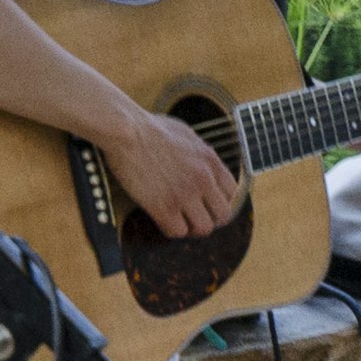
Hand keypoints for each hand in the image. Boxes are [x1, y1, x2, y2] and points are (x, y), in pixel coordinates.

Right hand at [108, 109, 239, 237]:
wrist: (127, 132)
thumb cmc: (151, 128)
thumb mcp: (187, 134)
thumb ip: (201, 153)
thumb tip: (204, 164)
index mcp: (210, 160)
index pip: (233, 193)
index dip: (221, 202)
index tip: (210, 205)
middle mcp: (203, 179)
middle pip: (223, 215)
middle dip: (211, 219)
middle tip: (197, 217)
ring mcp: (184, 194)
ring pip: (203, 228)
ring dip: (192, 228)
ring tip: (180, 221)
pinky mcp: (163, 207)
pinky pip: (177, 232)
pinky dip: (171, 229)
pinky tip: (163, 220)